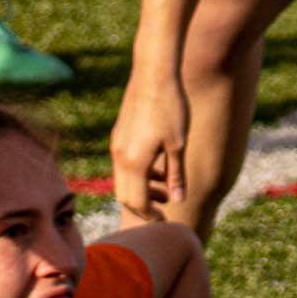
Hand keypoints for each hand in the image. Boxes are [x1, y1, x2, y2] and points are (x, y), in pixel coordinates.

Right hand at [109, 79, 190, 223]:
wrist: (154, 76)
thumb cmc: (172, 109)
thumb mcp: (179, 144)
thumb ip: (176, 174)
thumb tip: (177, 200)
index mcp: (135, 162)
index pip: (137, 201)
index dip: (150, 215)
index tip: (164, 221)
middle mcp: (120, 156)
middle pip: (126, 194)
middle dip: (143, 206)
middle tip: (164, 209)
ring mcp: (117, 145)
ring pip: (123, 179)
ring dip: (142, 189)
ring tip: (166, 190)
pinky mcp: (119, 135)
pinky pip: (124, 164)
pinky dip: (138, 173)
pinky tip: (160, 168)